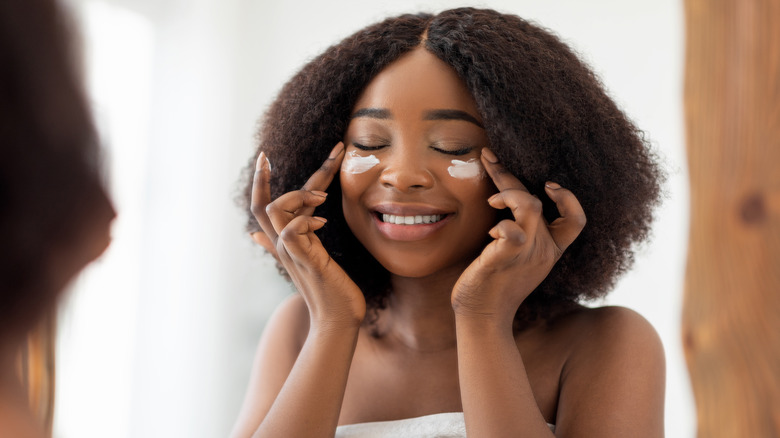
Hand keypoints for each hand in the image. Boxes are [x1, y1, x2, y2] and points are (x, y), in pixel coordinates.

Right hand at [250, 142, 365, 326]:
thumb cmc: (328, 290)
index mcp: (286, 240)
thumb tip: (256, 233)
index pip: (264, 206)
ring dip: (297, 197)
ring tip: (322, 197)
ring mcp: (292, 253)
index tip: (264, 156)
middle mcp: (284, 245)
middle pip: (262, 205)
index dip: (262, 182)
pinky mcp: (305, 261)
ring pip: (274, 212)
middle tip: (276, 156)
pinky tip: (322, 221)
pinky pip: (291, 233)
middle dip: (265, 177)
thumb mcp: (306, 260)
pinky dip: (305, 221)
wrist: (337, 320)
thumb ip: (283, 243)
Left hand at [451, 148, 585, 326]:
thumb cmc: (494, 283)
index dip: (569, 198)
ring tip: (490, 200)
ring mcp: (526, 255)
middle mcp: (543, 250)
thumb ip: (519, 229)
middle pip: (541, 202)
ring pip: (531, 208)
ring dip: (508, 194)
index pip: (576, 219)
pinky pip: (512, 233)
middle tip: (489, 156)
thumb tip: (506, 200)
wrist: (483, 317)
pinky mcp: (505, 259)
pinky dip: (501, 225)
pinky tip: (490, 233)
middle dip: (510, 174)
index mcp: (549, 249)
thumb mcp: (515, 254)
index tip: (547, 183)